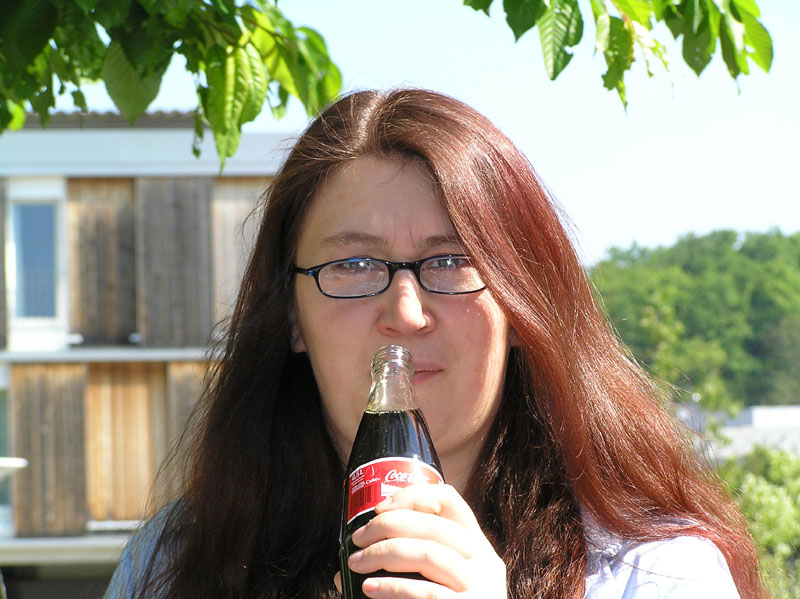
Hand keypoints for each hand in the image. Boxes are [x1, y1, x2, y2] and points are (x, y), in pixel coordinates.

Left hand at [334, 484, 506, 597]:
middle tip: (358, 539)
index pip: (450, 500)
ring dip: (385, 553)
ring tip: (357, 563)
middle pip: (435, 525)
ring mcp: (483, 587)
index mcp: (477, 546)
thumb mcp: (436, 579)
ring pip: (430, 553)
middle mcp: (486, 562)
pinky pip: (429, 592)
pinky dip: (394, 587)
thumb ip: (408, 560)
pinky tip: (371, 587)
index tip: (379, 508)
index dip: (412, 496)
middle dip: (388, 525)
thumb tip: (355, 551)